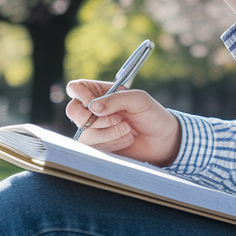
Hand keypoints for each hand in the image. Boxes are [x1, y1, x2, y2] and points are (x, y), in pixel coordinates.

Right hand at [64, 79, 180, 165]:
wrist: (162, 140)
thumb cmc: (151, 114)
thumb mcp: (138, 99)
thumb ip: (116, 99)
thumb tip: (93, 107)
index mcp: (100, 92)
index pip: (75, 88)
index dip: (80, 95)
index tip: (95, 104)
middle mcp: (93, 110)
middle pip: (73, 111)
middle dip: (95, 119)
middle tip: (118, 119)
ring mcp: (94, 129)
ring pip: (84, 132)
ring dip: (108, 133)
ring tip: (128, 130)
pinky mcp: (98, 146)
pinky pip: (93, 147)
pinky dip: (111, 144)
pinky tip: (126, 139)